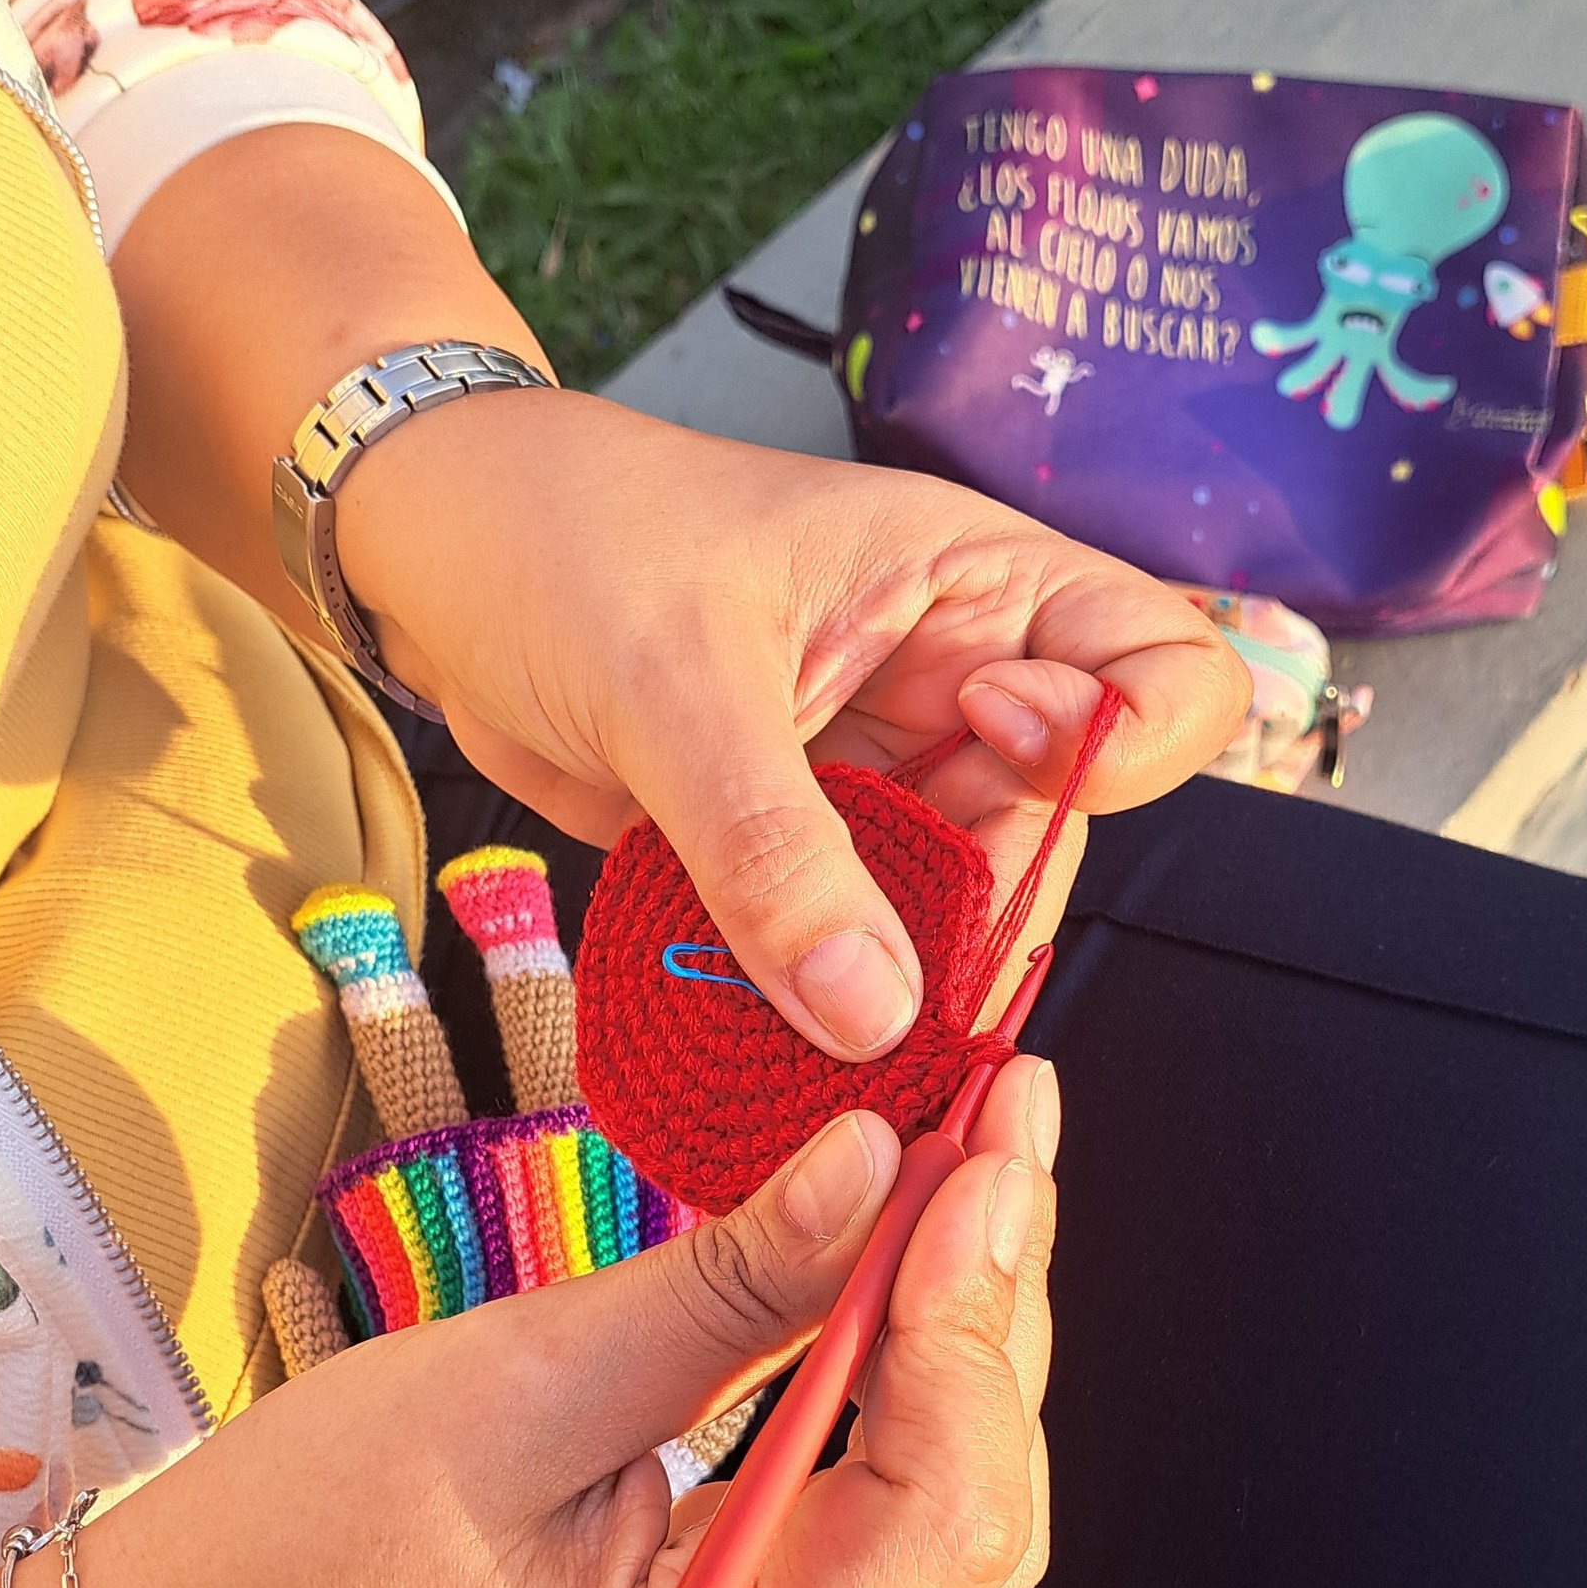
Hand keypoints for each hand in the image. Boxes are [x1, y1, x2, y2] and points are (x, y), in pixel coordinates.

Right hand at [75, 1057, 1056, 1587]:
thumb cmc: (289, 1564)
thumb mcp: (513, 1386)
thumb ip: (721, 1289)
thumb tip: (880, 1162)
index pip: (939, 1515)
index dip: (977, 1318)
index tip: (984, 1152)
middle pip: (972, 1518)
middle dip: (997, 1311)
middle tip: (1004, 1123)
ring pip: (939, 1520)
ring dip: (961, 1341)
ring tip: (972, 1166)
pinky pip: (864, 1523)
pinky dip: (893, 1389)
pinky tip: (900, 1268)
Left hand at [341, 385, 1247, 1058]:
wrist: (425, 552)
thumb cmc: (557, 537)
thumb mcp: (671, 687)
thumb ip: (775, 854)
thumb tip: (876, 1013)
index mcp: (970, 582)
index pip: (1160, 666)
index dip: (1127, 740)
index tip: (1013, 763)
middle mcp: (950, 679)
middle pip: (1058, 829)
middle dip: (992, 918)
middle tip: (894, 998)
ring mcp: (879, 766)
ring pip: (957, 905)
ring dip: (905, 984)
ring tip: (828, 1049)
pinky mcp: (799, 839)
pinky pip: (854, 936)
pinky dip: (828, 997)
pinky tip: (783, 1047)